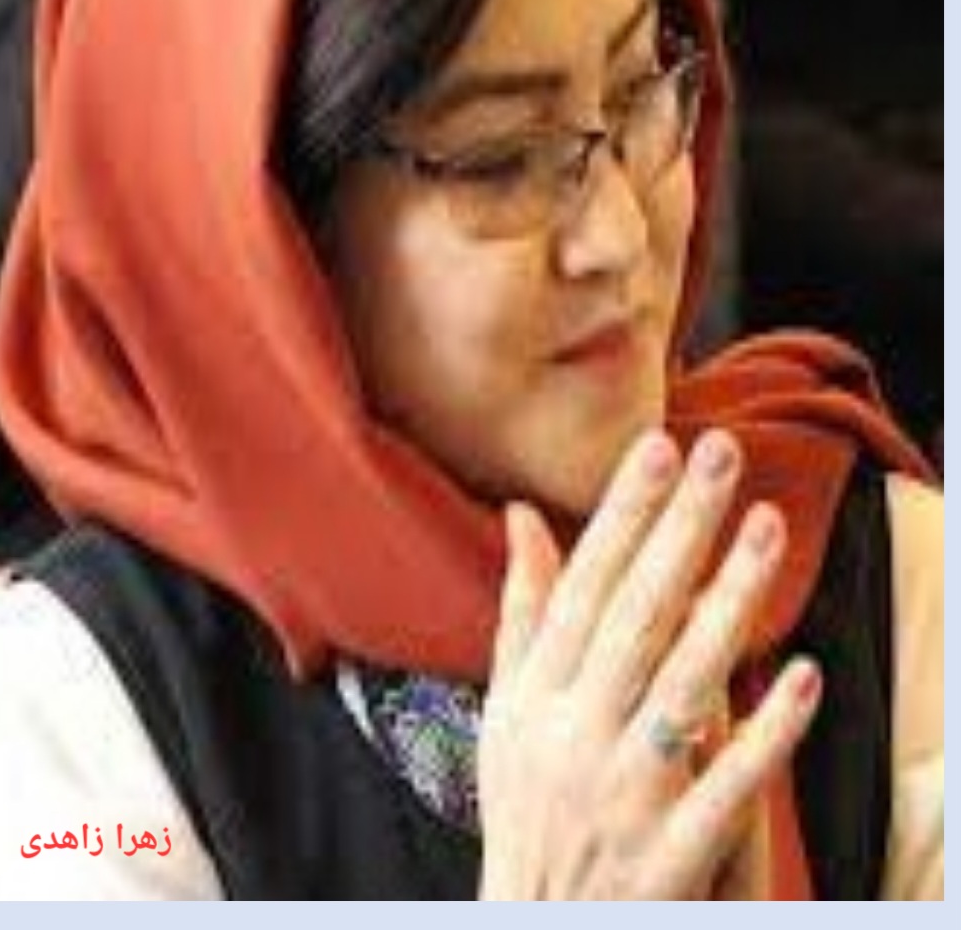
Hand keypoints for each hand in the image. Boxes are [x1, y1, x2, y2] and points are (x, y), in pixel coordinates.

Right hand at [477, 429, 821, 899]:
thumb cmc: (527, 810)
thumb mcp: (505, 711)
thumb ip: (522, 612)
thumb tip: (519, 513)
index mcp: (532, 697)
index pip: (582, 587)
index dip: (622, 515)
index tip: (658, 448)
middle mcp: (570, 737)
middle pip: (634, 618)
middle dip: (680, 530)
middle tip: (722, 452)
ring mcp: (620, 797)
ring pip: (683, 685)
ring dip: (730, 603)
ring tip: (768, 528)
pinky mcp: (669, 858)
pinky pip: (725, 787)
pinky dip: (764, 734)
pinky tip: (801, 676)